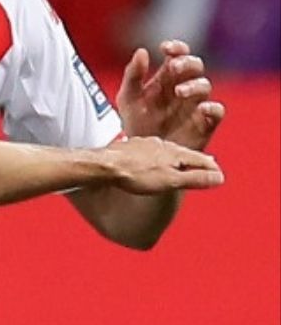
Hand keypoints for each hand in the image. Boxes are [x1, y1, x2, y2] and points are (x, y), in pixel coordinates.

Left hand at [105, 136, 223, 193]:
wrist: (105, 165)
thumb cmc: (137, 174)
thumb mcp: (170, 180)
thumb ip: (195, 178)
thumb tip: (219, 178)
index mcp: (175, 153)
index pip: (200, 159)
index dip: (210, 168)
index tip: (219, 174)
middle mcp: (161, 144)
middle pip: (184, 153)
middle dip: (195, 160)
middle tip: (206, 165)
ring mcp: (145, 144)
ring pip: (166, 150)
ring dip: (175, 157)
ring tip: (180, 163)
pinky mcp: (130, 147)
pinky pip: (149, 151)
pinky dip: (156, 157)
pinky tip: (151, 160)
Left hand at [117, 40, 225, 149]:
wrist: (143, 156)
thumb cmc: (136, 123)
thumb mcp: (128, 98)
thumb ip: (133, 75)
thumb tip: (142, 51)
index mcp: (166, 78)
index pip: (177, 55)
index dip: (176, 47)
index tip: (165, 47)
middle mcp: (183, 87)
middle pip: (195, 65)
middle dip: (187, 62)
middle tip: (174, 67)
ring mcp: (195, 104)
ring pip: (205, 85)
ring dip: (194, 85)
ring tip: (179, 91)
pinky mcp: (205, 123)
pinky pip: (217, 111)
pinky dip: (212, 107)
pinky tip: (202, 108)